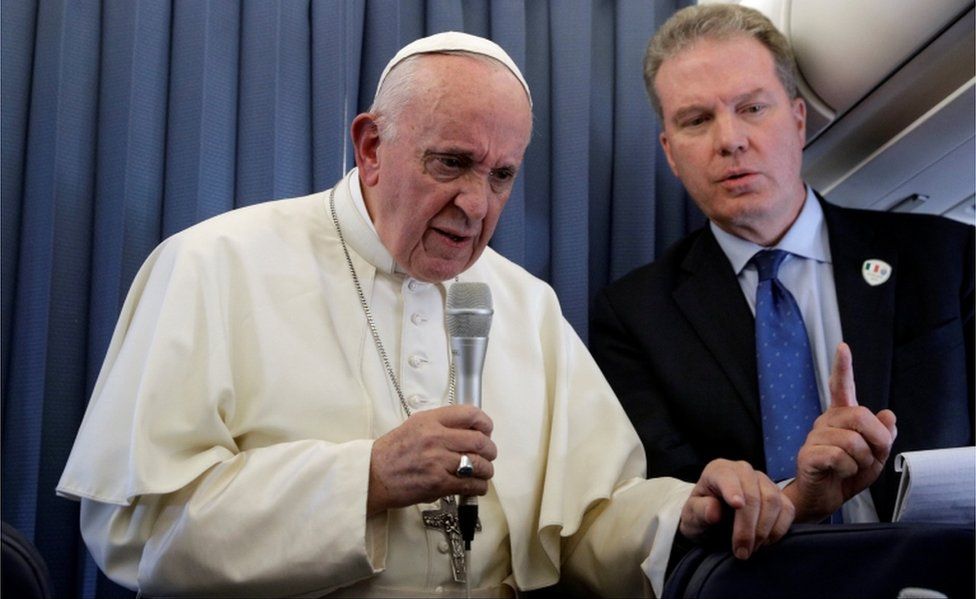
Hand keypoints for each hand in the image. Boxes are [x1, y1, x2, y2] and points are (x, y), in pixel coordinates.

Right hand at [366, 405, 496, 515]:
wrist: (373, 475)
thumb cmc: (392, 452)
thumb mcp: (415, 426)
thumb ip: (441, 424)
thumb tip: (468, 428)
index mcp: (431, 420)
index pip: (470, 414)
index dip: (485, 423)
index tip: (487, 430)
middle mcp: (436, 438)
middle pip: (480, 441)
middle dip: (490, 450)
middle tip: (488, 455)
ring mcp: (438, 461)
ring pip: (479, 464)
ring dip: (486, 470)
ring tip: (483, 472)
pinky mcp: (439, 483)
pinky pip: (471, 484)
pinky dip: (479, 487)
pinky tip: (476, 486)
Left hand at [680, 459, 794, 559]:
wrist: (715, 522)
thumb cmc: (702, 515)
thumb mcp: (692, 516)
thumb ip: (699, 511)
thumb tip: (714, 512)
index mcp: (719, 470)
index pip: (727, 477)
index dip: (733, 490)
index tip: (736, 505)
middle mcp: (743, 470)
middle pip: (754, 494)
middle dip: (748, 526)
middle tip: (741, 551)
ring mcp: (764, 481)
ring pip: (773, 501)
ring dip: (764, 530)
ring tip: (751, 549)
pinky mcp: (780, 496)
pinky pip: (788, 510)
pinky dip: (779, 529)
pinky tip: (765, 542)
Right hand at [784, 343, 896, 520]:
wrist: (822, 499)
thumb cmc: (845, 476)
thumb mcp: (874, 457)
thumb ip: (883, 436)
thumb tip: (889, 415)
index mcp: (840, 418)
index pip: (841, 387)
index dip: (843, 367)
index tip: (843, 348)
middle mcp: (825, 422)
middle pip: (860, 416)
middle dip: (876, 440)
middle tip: (871, 456)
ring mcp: (814, 437)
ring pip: (852, 441)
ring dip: (862, 460)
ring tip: (852, 468)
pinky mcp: (808, 455)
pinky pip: (840, 457)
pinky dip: (849, 470)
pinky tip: (839, 473)